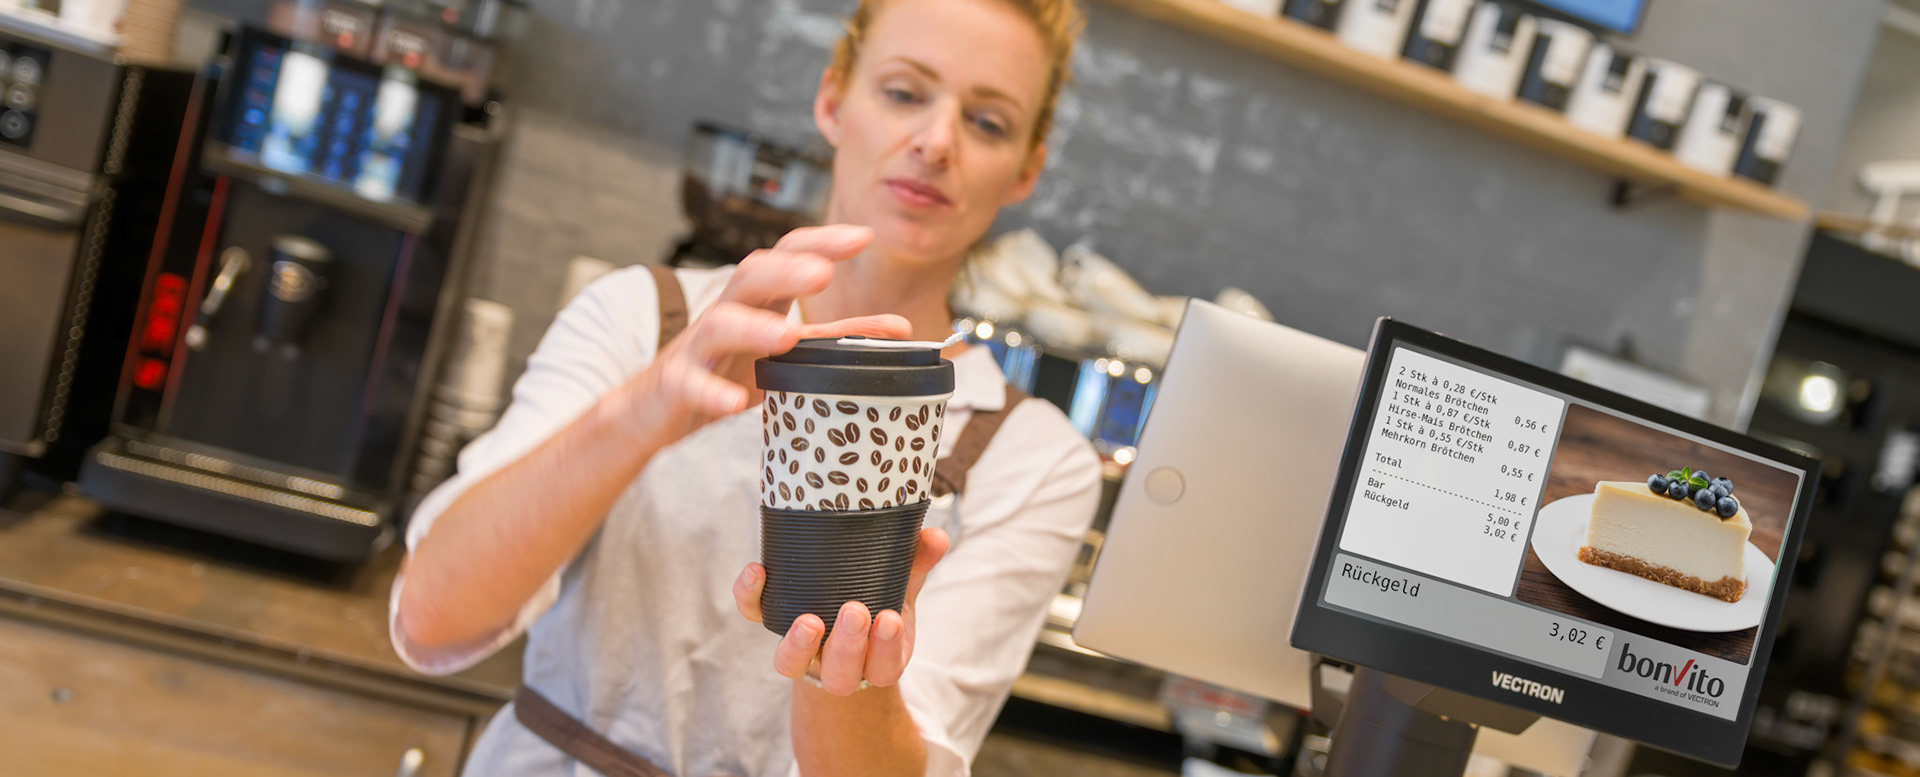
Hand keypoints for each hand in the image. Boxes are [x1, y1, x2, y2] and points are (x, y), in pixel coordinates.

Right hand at [621, 225, 908, 450]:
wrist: (654, 411)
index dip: (821, 242)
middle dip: (787, 271)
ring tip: (785, 335)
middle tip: (824, 274)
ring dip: (753, 326)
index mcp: (757, 302)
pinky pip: (690, 383)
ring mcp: (697, 349)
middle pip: (751, 276)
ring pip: (719, 324)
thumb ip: (837, 338)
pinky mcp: (675, 386)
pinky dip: (711, 391)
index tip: (864, 237)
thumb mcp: (786, 354)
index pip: (786, 256)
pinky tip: (733, 403)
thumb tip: (901, 326)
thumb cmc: (725, 371)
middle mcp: (726, 314)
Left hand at [733, 527, 951, 694]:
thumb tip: (936, 535)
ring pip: (792, 664)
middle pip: (840, 673)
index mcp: (878, 660)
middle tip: (854, 611)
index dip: (886, 649)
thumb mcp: (901, 588)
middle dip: (847, 646)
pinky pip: (756, 615)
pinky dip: (751, 596)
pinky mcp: (772, 622)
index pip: (884, 667)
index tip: (890, 620)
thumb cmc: (876, 605)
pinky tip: (757, 571)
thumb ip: (916, 564)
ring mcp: (801, 650)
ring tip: (809, 621)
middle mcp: (838, 666)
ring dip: (799, 645)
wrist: (838, 620)